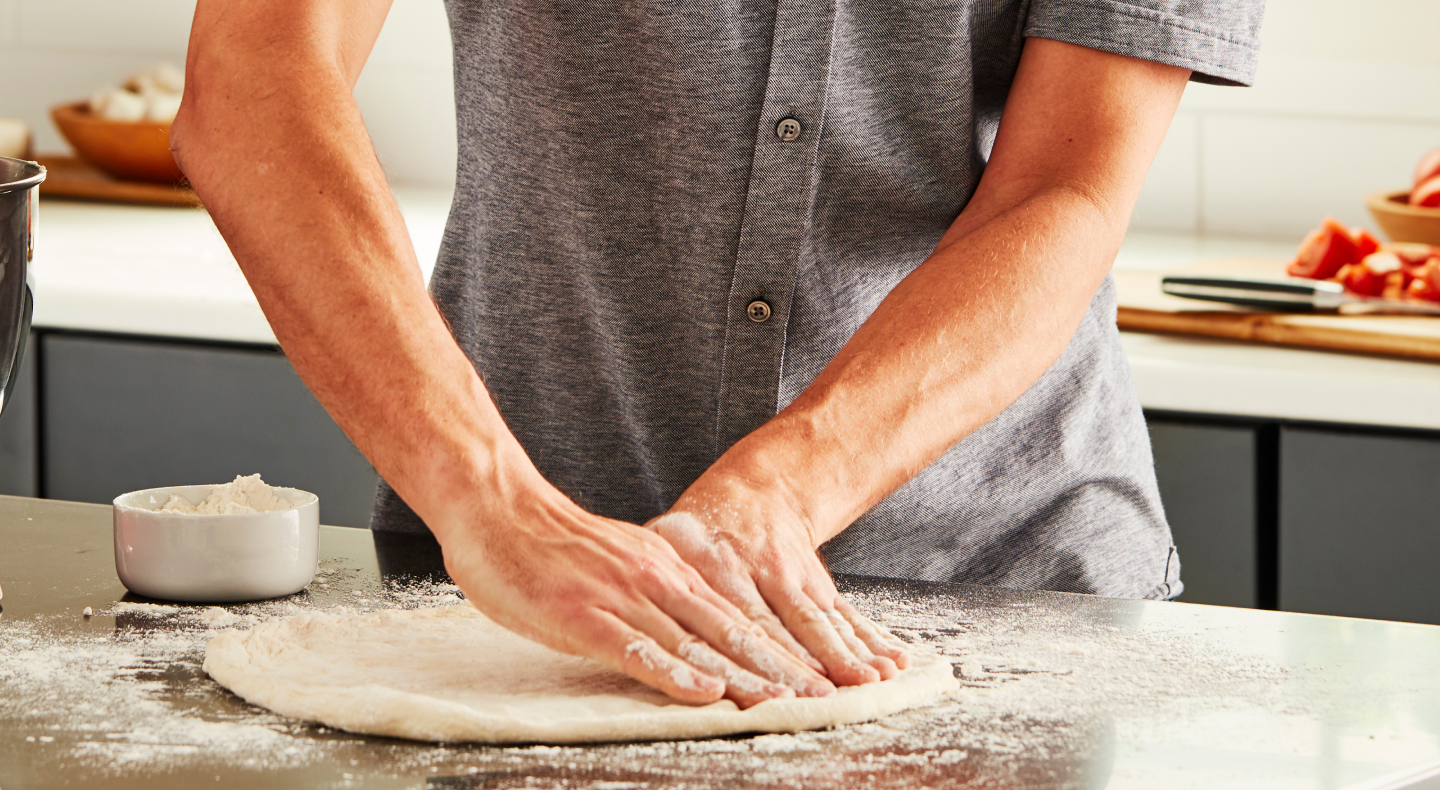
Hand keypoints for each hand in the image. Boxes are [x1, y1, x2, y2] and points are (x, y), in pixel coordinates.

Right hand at [431, 470, 837, 708]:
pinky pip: (638, 651)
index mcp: (667, 568)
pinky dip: (675, 675)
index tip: (817, 676)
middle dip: (781, 670)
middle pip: (731, 633)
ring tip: (787, 705)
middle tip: (823, 698)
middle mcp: (657, 581)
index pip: (735, 617)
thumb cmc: (548, 543)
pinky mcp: (585, 616)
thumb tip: (684, 623)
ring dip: (744, 679)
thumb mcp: (619, 560)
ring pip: (696, 645)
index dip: (780, 650)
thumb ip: (654, 589)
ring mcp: (623, 597)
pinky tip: (705, 695)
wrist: (496, 506)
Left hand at [647, 475, 910, 688]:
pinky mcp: (821, 584)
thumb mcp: (670, 540)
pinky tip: (892, 660)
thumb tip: (627, 616)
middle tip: (825, 698)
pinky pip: (847, 614)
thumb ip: (655, 574)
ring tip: (872, 681)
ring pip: (822, 620)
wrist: (759, 490)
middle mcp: (764, 571)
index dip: (756, 656)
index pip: (738, 620)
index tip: (772, 687)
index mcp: (721, 566)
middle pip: (787, 627)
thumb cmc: (700, 528)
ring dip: (848, 654)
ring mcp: (798, 577)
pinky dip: (870, 638)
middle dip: (808, 666)